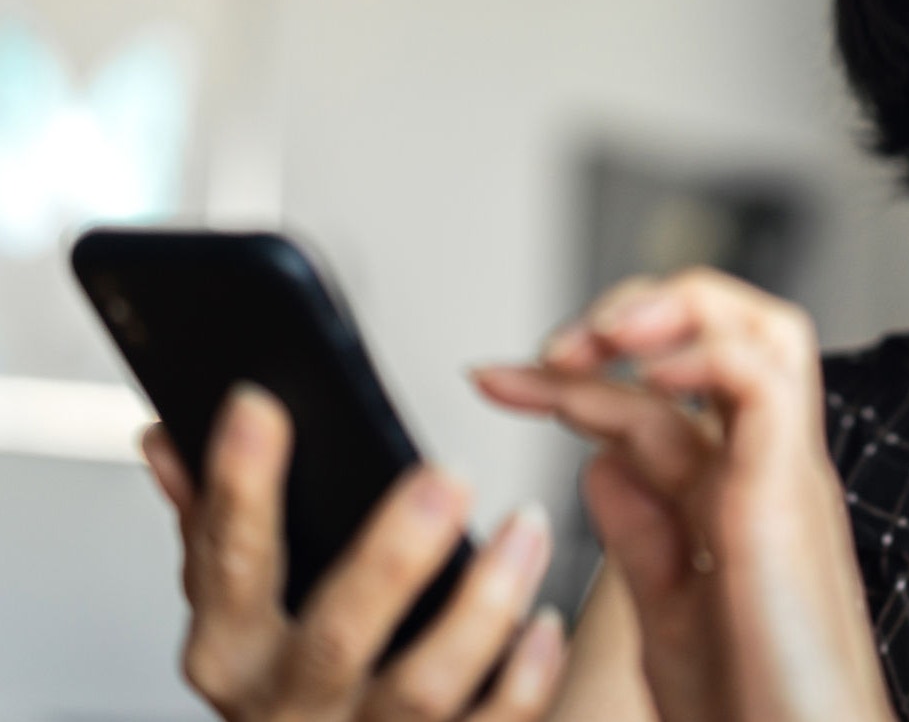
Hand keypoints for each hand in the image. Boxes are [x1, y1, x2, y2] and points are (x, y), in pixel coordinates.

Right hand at [139, 385, 567, 720]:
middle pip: (336, 636)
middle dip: (392, 556)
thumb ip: (214, 527)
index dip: (238, 486)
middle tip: (447, 478)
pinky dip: (525, 679)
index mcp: (231, 653)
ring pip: (422, 686)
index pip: (226, 564)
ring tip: (526, 529)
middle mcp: (286, 706)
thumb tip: (172, 437)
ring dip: (484, 605)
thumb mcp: (236, 611)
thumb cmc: (288, 682)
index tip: (258, 406)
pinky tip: (545, 623)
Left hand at [472, 269, 891, 721]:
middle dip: (629, 315)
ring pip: (761, 328)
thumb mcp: (669, 616)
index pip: (652, 401)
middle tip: (550, 348)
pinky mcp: (790, 486)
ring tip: (598, 335)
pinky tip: (643, 373)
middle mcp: (765, 470)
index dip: (568, 379)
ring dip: (672, 308)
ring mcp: (784, 472)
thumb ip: (641, 538)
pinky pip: (763, 375)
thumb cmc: (752, 711)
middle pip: (722, 335)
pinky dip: (702, 351)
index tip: (490, 379)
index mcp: (734, 498)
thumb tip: (599, 463)